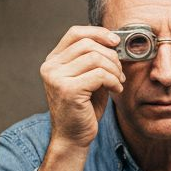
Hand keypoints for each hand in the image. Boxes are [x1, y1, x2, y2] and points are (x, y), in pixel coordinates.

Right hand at [39, 25, 124, 152]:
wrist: (73, 138)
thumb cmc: (83, 109)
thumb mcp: (88, 78)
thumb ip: (95, 59)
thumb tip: (114, 41)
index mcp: (53, 61)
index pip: (75, 33)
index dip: (98, 33)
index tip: (115, 42)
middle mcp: (51, 67)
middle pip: (88, 44)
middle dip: (111, 55)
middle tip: (119, 71)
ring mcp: (56, 78)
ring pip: (95, 58)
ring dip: (114, 69)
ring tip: (118, 82)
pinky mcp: (68, 90)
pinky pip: (100, 75)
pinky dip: (113, 81)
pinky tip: (115, 90)